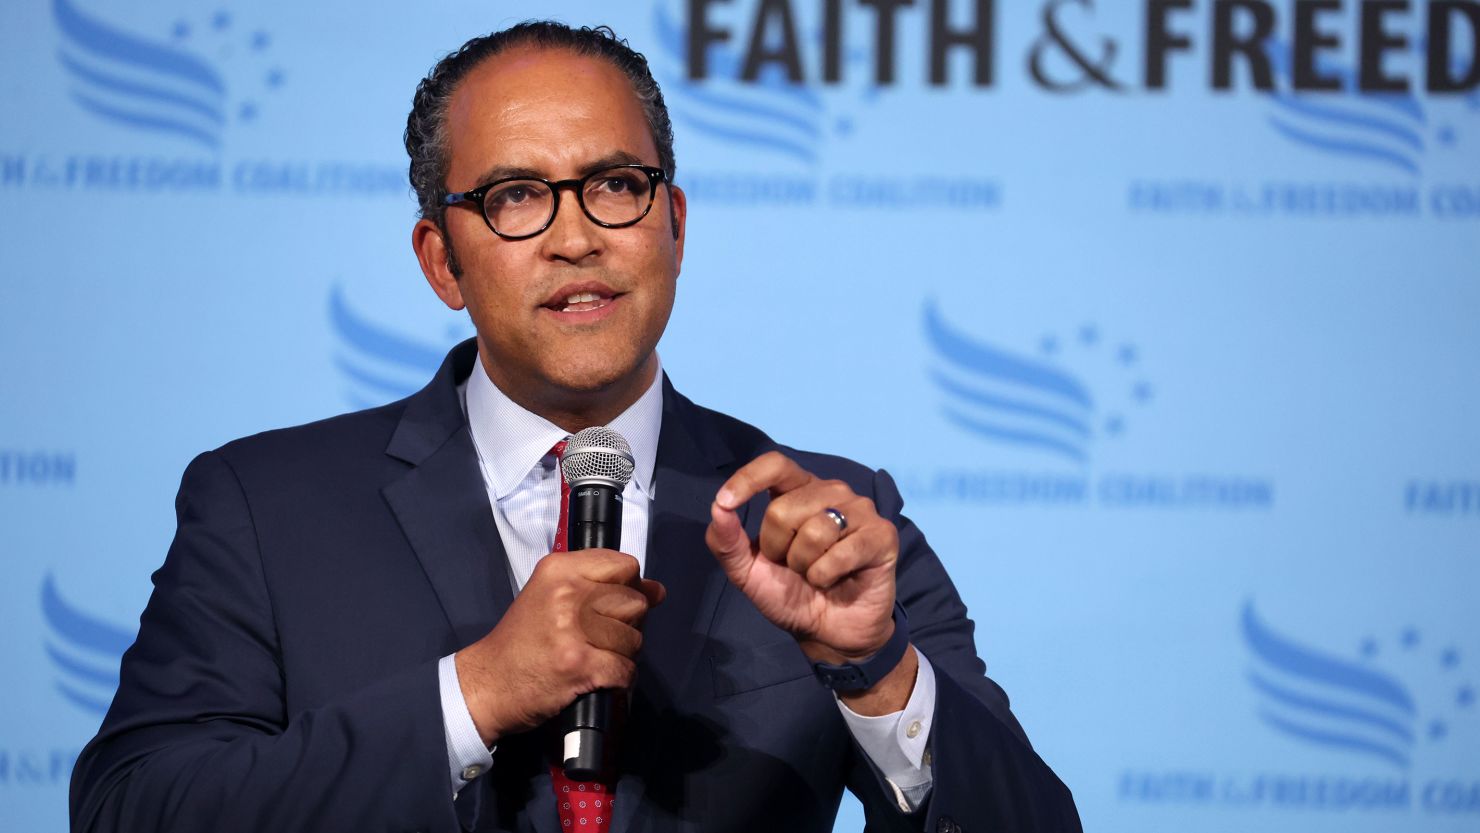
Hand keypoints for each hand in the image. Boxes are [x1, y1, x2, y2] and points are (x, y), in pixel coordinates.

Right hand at [454, 550, 664, 745]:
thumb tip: (658, 590)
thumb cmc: (522, 640)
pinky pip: (626, 669)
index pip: (625, 565)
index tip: (613, 604)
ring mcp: (575, 630)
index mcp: (560, 569)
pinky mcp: (580, 665)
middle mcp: (568, 594)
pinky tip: (599, 677)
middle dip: (627, 624)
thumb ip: (602, 586)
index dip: (628, 587)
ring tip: (595, 657)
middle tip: (601, 637)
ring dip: (622, 654)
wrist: (489, 683)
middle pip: (635, 602)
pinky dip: (619, 680)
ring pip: (635, 638)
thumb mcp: (553, 596)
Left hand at [705, 451, 899, 664]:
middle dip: (778, 549)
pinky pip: (842, 551)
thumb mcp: (747, 572)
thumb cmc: (790, 594)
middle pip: (784, 508)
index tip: (725, 502)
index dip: (748, 479)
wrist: (828, 633)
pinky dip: (827, 575)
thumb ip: (727, 541)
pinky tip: (834, 580)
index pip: (775, 465)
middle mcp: (831, 492)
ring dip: (805, 566)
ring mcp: (860, 510)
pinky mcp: (882, 535)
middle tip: (793, 567)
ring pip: (815, 529)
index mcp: (798, 491)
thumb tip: (717, 508)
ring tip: (816, 574)